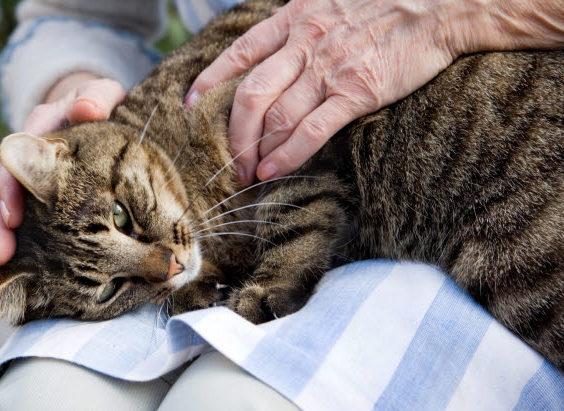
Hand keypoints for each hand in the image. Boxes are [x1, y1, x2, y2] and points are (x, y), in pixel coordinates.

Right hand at [0, 73, 124, 275]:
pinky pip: (2, 221)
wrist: (90, 109)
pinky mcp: (24, 199)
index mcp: (37, 130)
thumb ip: (96, 96)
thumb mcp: (103, 93)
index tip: (15, 216)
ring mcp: (19, 179)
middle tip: (0, 254)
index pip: (14, 158)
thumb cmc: (99, 104)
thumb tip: (87, 108)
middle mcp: (20, 156)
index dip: (11, 187)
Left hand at [186, 0, 464, 184]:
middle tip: (228, 160)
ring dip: (256, 151)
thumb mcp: (330, 1)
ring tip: (247, 174)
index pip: (239, 54)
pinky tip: (273, 172)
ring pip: (276, 117)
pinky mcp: (356, 93)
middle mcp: (304, 45)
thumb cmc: (386, 2)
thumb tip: (279, 51)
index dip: (209, 81)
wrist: (441, 4)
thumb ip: (302, 25)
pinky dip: (288, 155)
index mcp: (295, 19)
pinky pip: (312, 130)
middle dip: (233, 134)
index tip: (190, 105)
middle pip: (250, 95)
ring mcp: (329, 70)